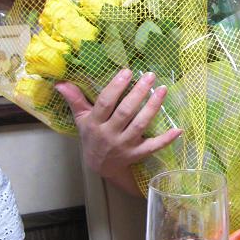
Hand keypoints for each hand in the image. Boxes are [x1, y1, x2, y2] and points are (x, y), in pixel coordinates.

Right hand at [56, 69, 180, 193]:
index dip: (116, 87)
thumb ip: (75, 100)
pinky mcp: (137, 154)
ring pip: (140, 125)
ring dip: (153, 107)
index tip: (128, 71)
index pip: (105, 103)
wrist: (100, 167)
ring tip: (163, 90)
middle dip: (138, 93)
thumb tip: (61, 82)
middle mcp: (110, 134)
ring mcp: (125, 145)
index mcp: (95, 123)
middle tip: (150, 75)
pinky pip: (153, 146)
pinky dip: (166, 139)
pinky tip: (178, 129)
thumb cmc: (92, 136)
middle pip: (125, 112)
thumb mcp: (81, 119)